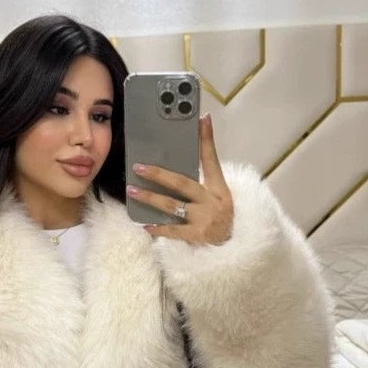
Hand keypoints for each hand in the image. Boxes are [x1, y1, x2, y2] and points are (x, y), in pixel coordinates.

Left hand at [126, 113, 233, 245]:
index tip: (202, 119)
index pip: (212, 160)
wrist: (234, 248)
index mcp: (219, 189)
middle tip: (138, 166)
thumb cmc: (221, 218)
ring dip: (150, 198)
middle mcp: (212, 202)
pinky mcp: (196, 237)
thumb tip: (185, 159)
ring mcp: (203, 220)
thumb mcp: (220, 196)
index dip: (207, 140)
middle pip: (182, 184)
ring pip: (171, 206)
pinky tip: (145, 225)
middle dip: (158, 174)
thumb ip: (204, 180)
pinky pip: (172, 231)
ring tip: (132, 191)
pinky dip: (158, 229)